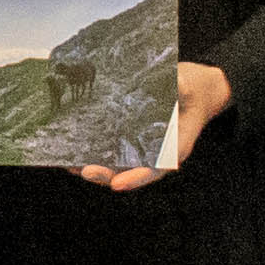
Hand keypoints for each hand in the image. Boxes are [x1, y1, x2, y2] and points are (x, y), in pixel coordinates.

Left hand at [77, 60, 230, 191]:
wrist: (195, 87)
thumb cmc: (194, 89)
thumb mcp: (191, 85)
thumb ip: (183, 87)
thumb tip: (176, 81)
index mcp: (175, 147)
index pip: (155, 169)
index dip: (136, 178)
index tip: (117, 183)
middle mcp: (156, 153)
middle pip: (130, 172)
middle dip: (106, 174)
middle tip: (84, 170)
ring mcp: (142, 147)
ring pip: (117, 165)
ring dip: (94, 167)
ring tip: (69, 164)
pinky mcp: (130, 138)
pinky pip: (111, 150)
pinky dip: (93, 151)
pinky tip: (73, 147)